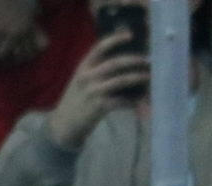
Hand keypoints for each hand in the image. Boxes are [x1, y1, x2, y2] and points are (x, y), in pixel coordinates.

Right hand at [46, 32, 150, 149]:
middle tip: (148, 60)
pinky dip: (132, 100)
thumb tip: (123, 59)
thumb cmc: (75, 100)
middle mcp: (87, 77)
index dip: (116, 39)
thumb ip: (96, 69)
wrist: (63, 125)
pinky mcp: (98, 106)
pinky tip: (139, 100)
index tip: (131, 35)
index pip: (99, 47)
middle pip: (115, 63)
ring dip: (137, 77)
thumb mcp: (80, 81)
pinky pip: (120, 101)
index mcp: (83, 67)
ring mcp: (93, 92)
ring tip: (148, 76)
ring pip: (120, 80)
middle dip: (134, 60)